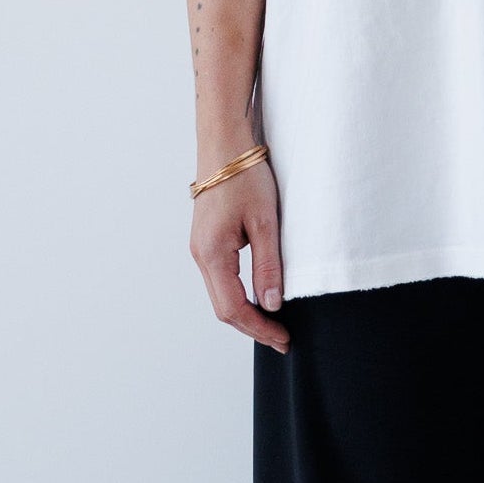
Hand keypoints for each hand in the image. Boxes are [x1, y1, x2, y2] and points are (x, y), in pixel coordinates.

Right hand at [190, 157, 289, 353]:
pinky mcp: (207, 240)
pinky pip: (221, 278)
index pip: (234, 308)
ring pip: (221, 295)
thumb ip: (268, 266)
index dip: (259, 329)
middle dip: (252, 327)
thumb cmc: (245, 176)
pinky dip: (239, 294)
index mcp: (212, 254)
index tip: (283, 339)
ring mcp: (201, 248)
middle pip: (223, 308)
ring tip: (274, 323)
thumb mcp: (265, 222)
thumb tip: (272, 304)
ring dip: (245, 313)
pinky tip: (259, 295)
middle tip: (282, 339)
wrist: (224, 143)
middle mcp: (200, 255)